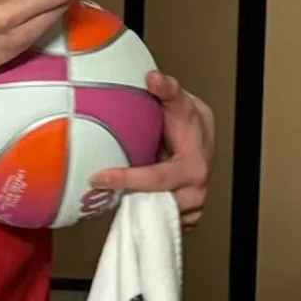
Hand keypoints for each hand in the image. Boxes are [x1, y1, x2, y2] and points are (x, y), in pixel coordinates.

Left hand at [86, 75, 215, 226]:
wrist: (203, 138)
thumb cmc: (189, 122)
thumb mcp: (180, 104)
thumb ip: (167, 90)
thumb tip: (153, 77)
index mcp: (194, 164)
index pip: (157, 178)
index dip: (127, 180)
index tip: (98, 177)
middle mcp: (196, 188)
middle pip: (155, 204)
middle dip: (128, 199)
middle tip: (97, 187)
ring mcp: (193, 204)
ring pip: (157, 217)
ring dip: (135, 209)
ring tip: (109, 195)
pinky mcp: (186, 215)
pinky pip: (160, 222)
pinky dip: (144, 216)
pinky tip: (128, 204)